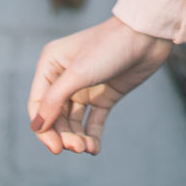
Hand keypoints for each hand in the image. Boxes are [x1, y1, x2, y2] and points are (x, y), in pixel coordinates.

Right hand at [27, 15, 172, 156]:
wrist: (147, 36)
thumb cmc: (110, 47)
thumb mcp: (78, 73)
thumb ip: (55, 100)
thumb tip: (37, 127)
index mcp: (51, 65)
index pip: (38, 105)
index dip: (44, 130)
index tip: (56, 148)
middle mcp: (65, 77)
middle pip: (56, 117)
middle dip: (65, 135)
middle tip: (77, 148)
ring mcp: (85, 87)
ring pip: (74, 121)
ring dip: (78, 138)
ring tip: (87, 148)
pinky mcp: (104, 95)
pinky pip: (93, 121)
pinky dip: (92, 136)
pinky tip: (95, 149)